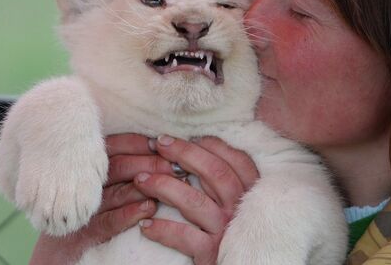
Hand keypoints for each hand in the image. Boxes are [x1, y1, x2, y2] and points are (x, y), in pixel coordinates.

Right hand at [29, 134, 177, 264]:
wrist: (50, 260)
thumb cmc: (82, 219)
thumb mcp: (96, 191)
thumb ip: (118, 172)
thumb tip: (155, 153)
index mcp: (83, 170)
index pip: (111, 148)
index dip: (136, 143)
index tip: (160, 143)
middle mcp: (78, 187)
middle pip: (116, 167)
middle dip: (147, 163)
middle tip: (172, 165)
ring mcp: (77, 212)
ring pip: (113, 192)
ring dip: (144, 186)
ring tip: (168, 183)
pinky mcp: (78, 237)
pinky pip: (105, 223)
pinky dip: (128, 214)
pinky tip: (148, 208)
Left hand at [134, 135, 259, 264]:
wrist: (236, 264)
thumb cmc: (227, 227)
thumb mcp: (232, 199)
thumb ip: (221, 177)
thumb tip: (193, 144)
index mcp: (249, 191)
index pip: (234, 159)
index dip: (207, 144)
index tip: (177, 138)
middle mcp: (240, 208)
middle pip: (215, 172)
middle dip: (184, 153)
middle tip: (158, 144)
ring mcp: (227, 229)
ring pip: (195, 202)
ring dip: (164, 186)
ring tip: (141, 180)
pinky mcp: (212, 252)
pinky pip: (185, 237)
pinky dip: (163, 229)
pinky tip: (145, 224)